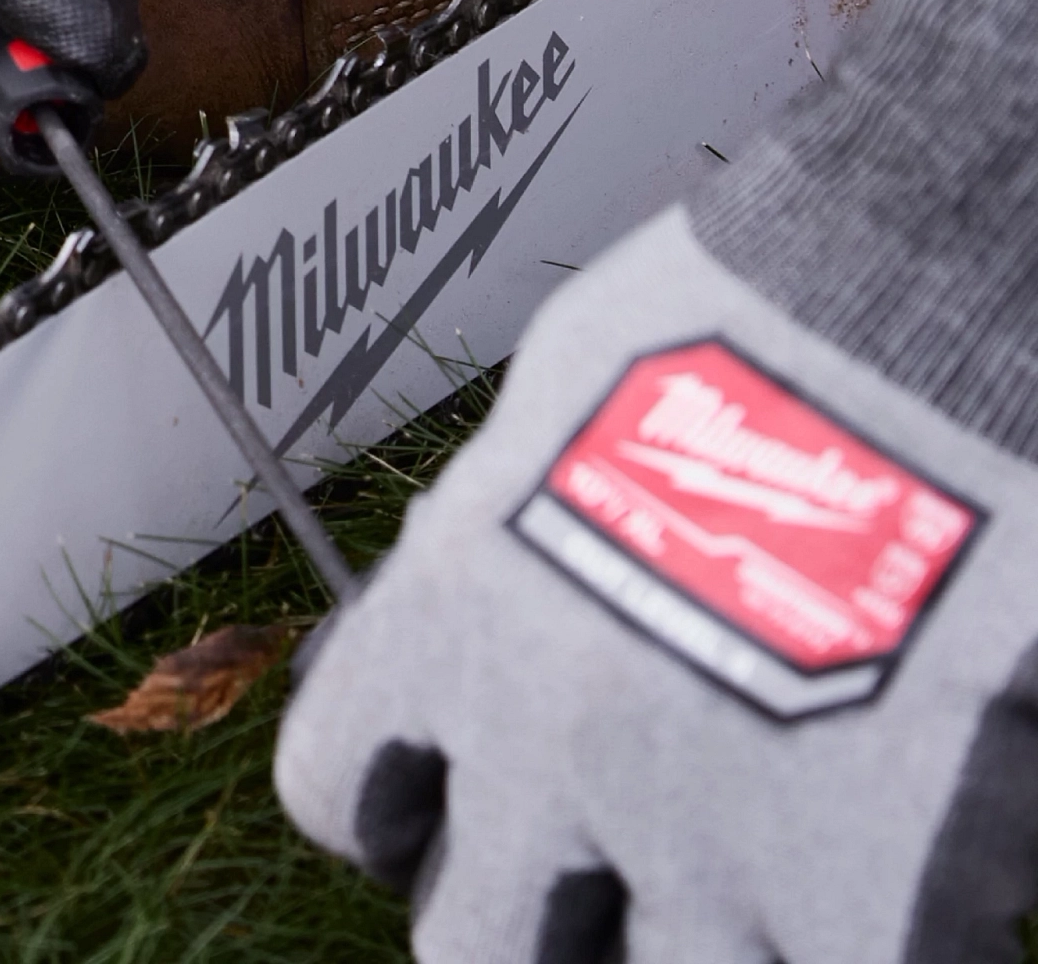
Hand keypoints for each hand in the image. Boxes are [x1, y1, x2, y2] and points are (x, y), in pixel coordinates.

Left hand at [279, 204, 1037, 960]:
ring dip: (683, 951)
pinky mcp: (857, 902)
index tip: (437, 815)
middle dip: (524, 922)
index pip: (335, 789)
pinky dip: (845, 947)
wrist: (896, 344)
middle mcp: (543, 750)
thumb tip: (497, 617)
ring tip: (733, 901)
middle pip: (468, 946)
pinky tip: (886, 899)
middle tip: (590, 890)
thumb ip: (508, 555)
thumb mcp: (553, 422)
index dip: (391, 816)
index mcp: (451, 618)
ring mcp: (699, 846)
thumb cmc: (739, 331)